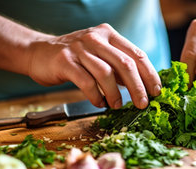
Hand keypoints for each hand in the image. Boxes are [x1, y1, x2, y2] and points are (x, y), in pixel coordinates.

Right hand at [28, 23, 160, 108]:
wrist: (38, 52)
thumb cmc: (75, 58)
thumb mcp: (100, 55)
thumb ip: (118, 67)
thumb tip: (143, 86)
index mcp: (109, 35)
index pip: (137, 54)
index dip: (149, 74)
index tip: (157, 91)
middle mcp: (96, 38)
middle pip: (125, 64)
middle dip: (138, 87)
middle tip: (143, 104)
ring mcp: (79, 48)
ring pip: (106, 73)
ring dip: (116, 94)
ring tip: (118, 106)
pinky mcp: (65, 61)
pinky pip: (85, 81)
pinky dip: (96, 96)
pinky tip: (99, 103)